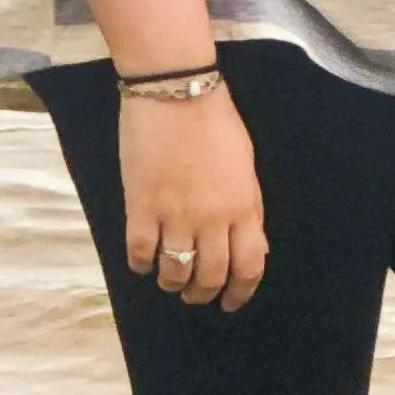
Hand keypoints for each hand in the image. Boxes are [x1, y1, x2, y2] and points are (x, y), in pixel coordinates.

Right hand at [117, 87, 268, 310]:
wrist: (177, 91)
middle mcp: (213, 219)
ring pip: (174, 272)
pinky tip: (143, 261)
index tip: (229, 303)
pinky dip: (142, 265)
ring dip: (171, 283)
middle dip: (201, 294)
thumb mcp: (246, 167)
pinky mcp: (142, 206)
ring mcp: (176, 215)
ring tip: (168, 279)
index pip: (249, 267)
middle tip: (193, 295)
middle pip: (210, 277)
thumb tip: (252, 246)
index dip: (239, 293)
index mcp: (244, 208)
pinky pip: (141, 254)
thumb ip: (249, 208)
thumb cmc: (215, 123)